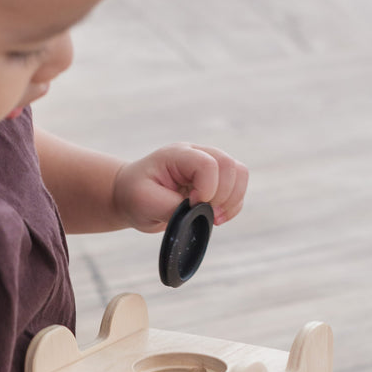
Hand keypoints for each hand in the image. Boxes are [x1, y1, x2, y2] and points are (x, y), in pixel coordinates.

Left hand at [112, 143, 248, 231]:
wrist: (131, 197)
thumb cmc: (134, 196)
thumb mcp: (145, 202)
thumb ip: (172, 207)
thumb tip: (199, 213)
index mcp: (177, 155)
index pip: (207, 164)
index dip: (207, 189)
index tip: (191, 205)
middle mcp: (196, 154)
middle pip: (230, 165)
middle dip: (223, 195)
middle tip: (206, 213)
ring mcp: (209, 166)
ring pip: (240, 174)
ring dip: (232, 200)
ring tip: (214, 217)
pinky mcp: (215, 181)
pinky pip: (238, 189)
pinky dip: (233, 206)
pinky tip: (216, 217)